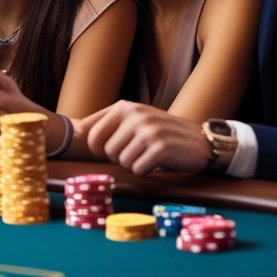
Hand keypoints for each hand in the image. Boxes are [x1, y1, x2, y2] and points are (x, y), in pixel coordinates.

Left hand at [79, 101, 210, 174]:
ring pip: (121, 161)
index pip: (92, 134)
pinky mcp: (161, 146)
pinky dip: (145, 170)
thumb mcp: (134, 120)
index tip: (111, 150)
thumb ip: (108, 122)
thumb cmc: (162, 134)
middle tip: (137, 152)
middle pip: (106, 150)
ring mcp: (149, 129)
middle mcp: (135, 114)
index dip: (98, 150)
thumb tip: (76, 130)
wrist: (200, 141)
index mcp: (124, 106)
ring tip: (148, 155)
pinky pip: (138, 168)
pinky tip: (157, 162)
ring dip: (133, 164)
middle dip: (119, 158)